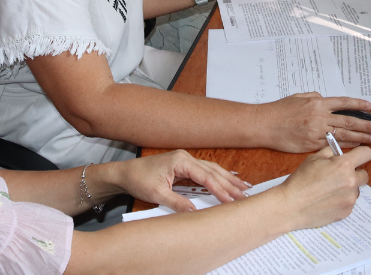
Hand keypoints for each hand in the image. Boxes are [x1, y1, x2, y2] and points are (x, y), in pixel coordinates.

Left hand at [116, 150, 249, 212]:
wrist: (125, 173)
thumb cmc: (139, 179)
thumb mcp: (157, 194)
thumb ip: (177, 203)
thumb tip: (195, 212)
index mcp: (181, 161)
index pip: (205, 177)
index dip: (219, 189)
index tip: (230, 200)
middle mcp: (186, 158)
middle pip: (213, 171)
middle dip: (230, 183)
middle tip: (245, 194)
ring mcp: (185, 161)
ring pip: (211, 170)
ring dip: (227, 179)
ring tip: (243, 187)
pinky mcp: (184, 166)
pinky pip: (205, 172)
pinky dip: (217, 178)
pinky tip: (227, 181)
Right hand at [260, 93, 370, 152]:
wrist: (264, 125)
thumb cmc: (279, 111)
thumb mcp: (298, 97)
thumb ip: (315, 98)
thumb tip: (326, 100)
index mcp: (317, 103)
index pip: (343, 103)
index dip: (358, 105)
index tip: (370, 107)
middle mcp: (319, 117)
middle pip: (348, 121)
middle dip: (365, 125)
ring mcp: (316, 132)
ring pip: (343, 135)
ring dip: (359, 138)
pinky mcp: (311, 145)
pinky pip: (332, 146)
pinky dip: (344, 147)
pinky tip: (354, 148)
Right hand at [278, 146, 370, 230]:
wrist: (291, 205)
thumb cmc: (301, 180)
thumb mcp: (314, 158)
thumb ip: (331, 152)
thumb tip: (340, 152)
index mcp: (344, 165)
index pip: (367, 154)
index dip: (361, 154)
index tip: (357, 157)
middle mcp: (351, 182)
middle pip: (364, 174)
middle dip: (354, 173)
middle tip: (339, 175)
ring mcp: (350, 198)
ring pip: (356, 189)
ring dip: (348, 188)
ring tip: (330, 189)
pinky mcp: (347, 211)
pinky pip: (350, 202)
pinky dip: (342, 200)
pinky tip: (328, 200)